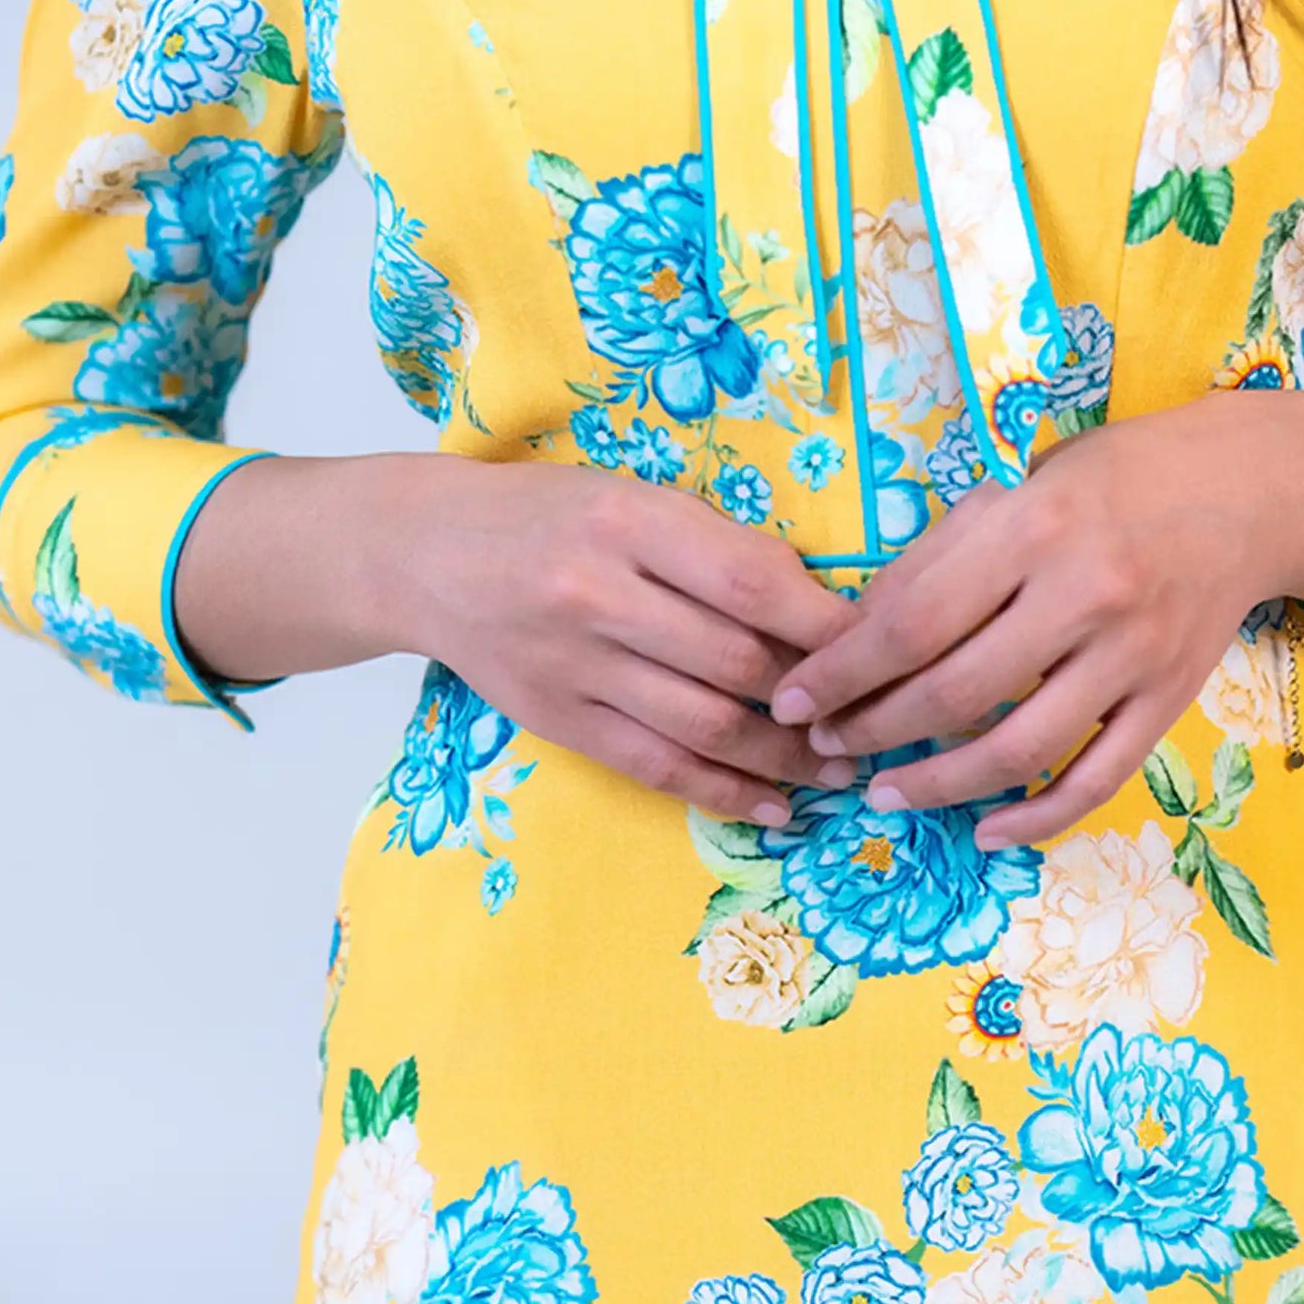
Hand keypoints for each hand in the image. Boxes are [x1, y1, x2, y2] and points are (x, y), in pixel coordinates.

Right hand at [396, 457, 855, 822]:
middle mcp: (600, 595)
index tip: (880, 649)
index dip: (828, 627)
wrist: (423, 553)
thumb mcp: (631, 496)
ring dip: (785, 756)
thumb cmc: (548, 515)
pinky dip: (723, 793)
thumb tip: (821, 610)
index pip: (754, 583)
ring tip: (838, 768)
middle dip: (817, 700)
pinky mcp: (557, 720)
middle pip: (737, 662)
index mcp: (629, 521)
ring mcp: (574, 665)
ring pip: (705, 724)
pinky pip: (656, 766)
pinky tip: (774, 807)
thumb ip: (715, 548)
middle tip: (873, 719)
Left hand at [767, 391, 1303, 846]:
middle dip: (874, 731)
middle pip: (956, 693)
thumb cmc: (1104, 485)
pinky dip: (1035, 818)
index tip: (791, 703)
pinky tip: (984, 831)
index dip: (840, 673)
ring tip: (885, 794)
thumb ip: (933, 563)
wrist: (1243, 494)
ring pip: (1019, 749)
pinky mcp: (1168, 701)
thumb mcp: (1009, 493)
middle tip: (828, 748)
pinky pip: (1095, 780)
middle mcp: (1085, 595)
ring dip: (938, 786)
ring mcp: (1133, 656)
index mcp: (1031, 530)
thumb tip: (847, 641)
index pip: (910, 623)